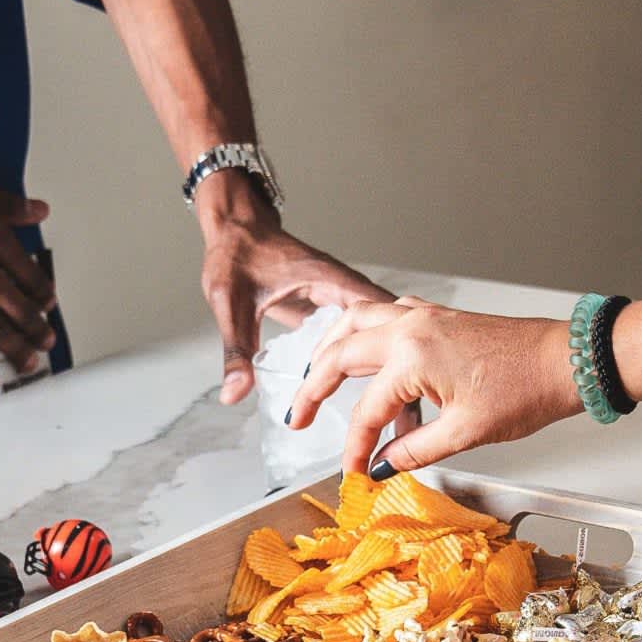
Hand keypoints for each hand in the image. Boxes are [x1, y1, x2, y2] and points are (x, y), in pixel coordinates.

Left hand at [200, 210, 390, 404]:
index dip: (396, 347)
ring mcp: (341, 297)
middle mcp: (345, 287)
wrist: (235, 230)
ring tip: (404, 408)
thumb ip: (238, 351)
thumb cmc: (235, 255)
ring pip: (380, 330)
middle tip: (411, 410)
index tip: (405, 382)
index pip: (379, 311)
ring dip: (390, 362)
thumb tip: (235, 394)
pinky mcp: (332, 308)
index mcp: (331, 280)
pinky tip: (371, 389)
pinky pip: (361, 334)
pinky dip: (368, 359)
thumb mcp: (231, 305)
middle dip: (402, 365)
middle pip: (390, 325)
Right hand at [287, 300, 581, 475]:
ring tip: (314, 377)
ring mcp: (423, 316)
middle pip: (340, 355)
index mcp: (413, 357)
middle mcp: (410, 328)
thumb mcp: (466, 432)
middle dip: (313, 388)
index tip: (352, 472)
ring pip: (355, 323)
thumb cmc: (526, 389)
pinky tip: (363, 353)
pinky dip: (362, 334)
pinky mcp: (437, 316)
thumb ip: (415, 450)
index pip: (366, 410)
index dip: (354, 447)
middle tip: (298, 417)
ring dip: (329, 350)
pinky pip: (383, 317)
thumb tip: (384, 465)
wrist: (566, 360)